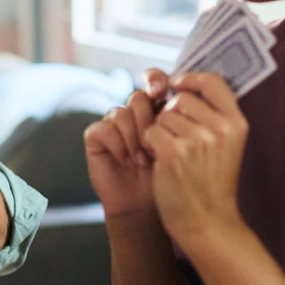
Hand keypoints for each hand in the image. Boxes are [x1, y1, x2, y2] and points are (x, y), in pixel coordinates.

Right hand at [83, 68, 170, 218]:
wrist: (146, 206)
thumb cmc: (169, 177)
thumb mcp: (183, 144)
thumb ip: (184, 118)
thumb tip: (188, 93)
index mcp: (157, 108)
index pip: (154, 79)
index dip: (155, 80)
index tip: (161, 91)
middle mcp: (134, 113)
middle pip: (139, 96)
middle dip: (149, 120)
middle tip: (155, 145)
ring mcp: (114, 124)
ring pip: (122, 113)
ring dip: (134, 138)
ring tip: (143, 160)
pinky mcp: (97, 136)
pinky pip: (105, 128)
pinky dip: (118, 145)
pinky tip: (126, 161)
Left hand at [142, 72, 247, 250]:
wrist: (208, 222)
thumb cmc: (212, 183)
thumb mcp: (227, 145)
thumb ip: (213, 115)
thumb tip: (183, 84)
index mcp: (237, 123)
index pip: (213, 81)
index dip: (190, 79)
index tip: (177, 85)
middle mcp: (221, 128)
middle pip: (181, 98)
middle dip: (171, 114)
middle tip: (176, 138)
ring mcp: (198, 140)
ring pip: (163, 116)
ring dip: (160, 131)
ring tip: (173, 154)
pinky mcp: (175, 153)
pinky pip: (151, 131)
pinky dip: (150, 145)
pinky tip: (162, 161)